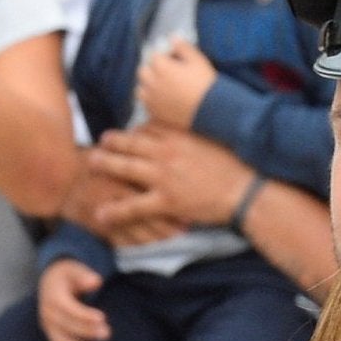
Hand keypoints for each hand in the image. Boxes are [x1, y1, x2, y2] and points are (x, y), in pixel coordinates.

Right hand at [38, 258, 108, 340]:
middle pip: (66, 325)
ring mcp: (49, 326)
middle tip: (107, 334)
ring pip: (60, 340)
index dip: (84, 314)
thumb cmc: (66, 276)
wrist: (49, 282)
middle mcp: (47, 313)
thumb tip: (95, 281)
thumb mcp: (73, 269)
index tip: (102, 317)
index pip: (68, 308)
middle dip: (86, 331)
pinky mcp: (52, 335)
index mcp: (53, 297)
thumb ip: (84, 275)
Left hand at [85, 126, 255, 245]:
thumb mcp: (214, 139)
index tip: (128, 133)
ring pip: (124, 168)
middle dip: (111, 142)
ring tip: (91, 164)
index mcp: (179, 136)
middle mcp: (166, 152)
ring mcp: (163, 176)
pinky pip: (134, 206)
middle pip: (129, 143)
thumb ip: (193, 133)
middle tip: (100, 142)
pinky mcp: (166, 200)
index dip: (135, 131)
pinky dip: (115, 211)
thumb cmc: (238, 164)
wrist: (250, 190)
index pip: (147, 128)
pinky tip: (100, 214)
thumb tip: (183, 126)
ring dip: (104, 165)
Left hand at [136, 37, 218, 129]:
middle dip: (153, 69)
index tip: (176, 60)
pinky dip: (151, 99)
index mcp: (161, 66)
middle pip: (144, 70)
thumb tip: (173, 37)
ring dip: (149, 85)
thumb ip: (183, 47)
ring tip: (165, 87)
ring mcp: (151, 98)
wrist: (212, 111)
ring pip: (141, 87)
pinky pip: (146, 103)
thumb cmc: (206, 84)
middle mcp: (151, 82)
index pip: (155, 55)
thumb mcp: (198, 60)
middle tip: (169, 73)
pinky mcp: (154, 112)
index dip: (165, 56)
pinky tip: (164, 99)